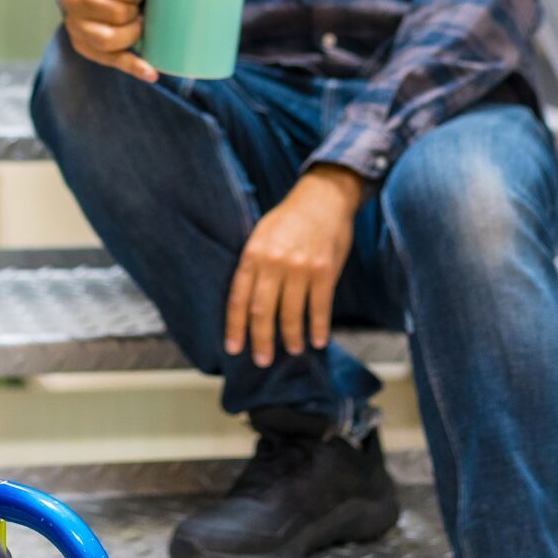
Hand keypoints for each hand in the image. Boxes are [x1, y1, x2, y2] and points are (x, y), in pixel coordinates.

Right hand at [59, 0, 174, 82]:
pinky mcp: (82, 46)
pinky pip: (110, 61)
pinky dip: (134, 66)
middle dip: (136, 13)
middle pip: (118, 15)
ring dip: (133, 35)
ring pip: (109, 40)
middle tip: (140, 7)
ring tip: (139, 26)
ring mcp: (74, 25)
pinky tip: (152, 72)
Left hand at [225, 165, 367, 367]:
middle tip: (262, 359)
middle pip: (262, 312)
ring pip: (291, 315)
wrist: (322, 198)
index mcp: (253, 255)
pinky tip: (318, 340)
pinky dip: (318, 328)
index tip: (233, 348)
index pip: (238, 298)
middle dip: (261, 341)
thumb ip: (253, 264)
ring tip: (293, 350)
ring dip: (291, 338)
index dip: (235, 327)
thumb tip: (245, 300)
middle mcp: (273, 263)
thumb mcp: (260, 234)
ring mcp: (300, 268)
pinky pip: (319, 308)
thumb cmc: (289, 218)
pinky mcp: (324, 272)